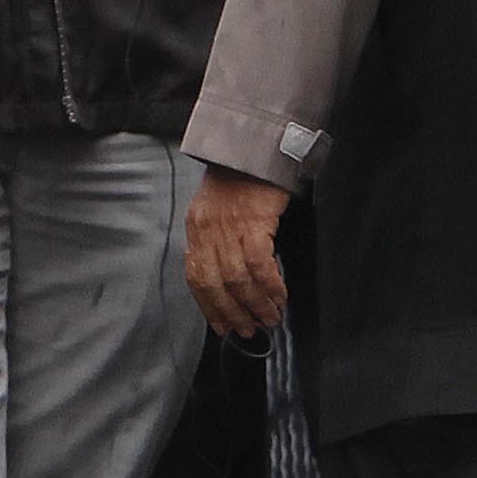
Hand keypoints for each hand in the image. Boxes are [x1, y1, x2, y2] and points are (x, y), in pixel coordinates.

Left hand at [185, 167, 291, 341]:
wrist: (256, 147)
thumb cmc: (240, 178)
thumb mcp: (217, 209)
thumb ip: (217, 241)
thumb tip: (226, 279)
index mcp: (196, 229)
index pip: (196, 278)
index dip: (209, 307)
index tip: (223, 326)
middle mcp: (207, 230)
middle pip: (216, 284)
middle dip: (233, 312)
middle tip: (249, 329)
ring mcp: (228, 227)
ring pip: (238, 279)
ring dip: (256, 304)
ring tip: (270, 317)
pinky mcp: (253, 222)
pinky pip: (260, 264)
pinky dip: (270, 285)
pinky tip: (280, 295)